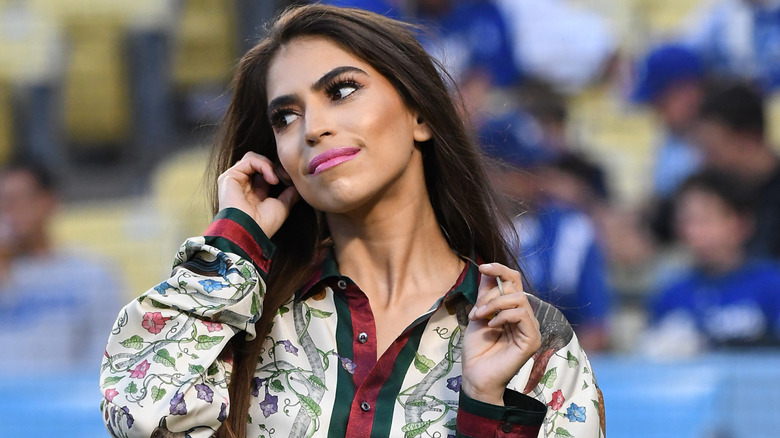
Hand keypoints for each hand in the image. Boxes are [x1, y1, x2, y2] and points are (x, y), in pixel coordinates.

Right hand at [217, 152, 298, 237]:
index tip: (289, 179)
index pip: (265, 171)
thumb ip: (289, 194)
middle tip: (284, 177)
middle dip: (273, 166)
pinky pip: (249, 160)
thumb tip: (298, 186)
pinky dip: (263, 165)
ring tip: (276, 180)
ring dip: (268, 165)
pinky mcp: (229, 176)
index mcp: (254, 192)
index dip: (278, 171)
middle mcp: (243, 184)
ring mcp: (235, 180)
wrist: (250, 231)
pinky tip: (271, 179)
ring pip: (253, 158)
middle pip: (258, 162)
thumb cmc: (264, 224)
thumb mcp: (282, 206)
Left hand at [461, 263, 540, 404]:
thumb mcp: (478, 314)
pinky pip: (521, 314)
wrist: (475, 375)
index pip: (513, 281)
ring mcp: (530, 328)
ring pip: (519, 298)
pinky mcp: (532, 339)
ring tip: (480, 317)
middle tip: (477, 311)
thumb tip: (488, 269)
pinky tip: (492, 326)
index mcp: (512, 309)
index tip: (483, 267)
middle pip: (515, 286)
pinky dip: (503, 316)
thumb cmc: (477, 349)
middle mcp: (524, 316)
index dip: (500, 269)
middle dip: (491, 294)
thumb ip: (485, 293)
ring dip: (494, 304)